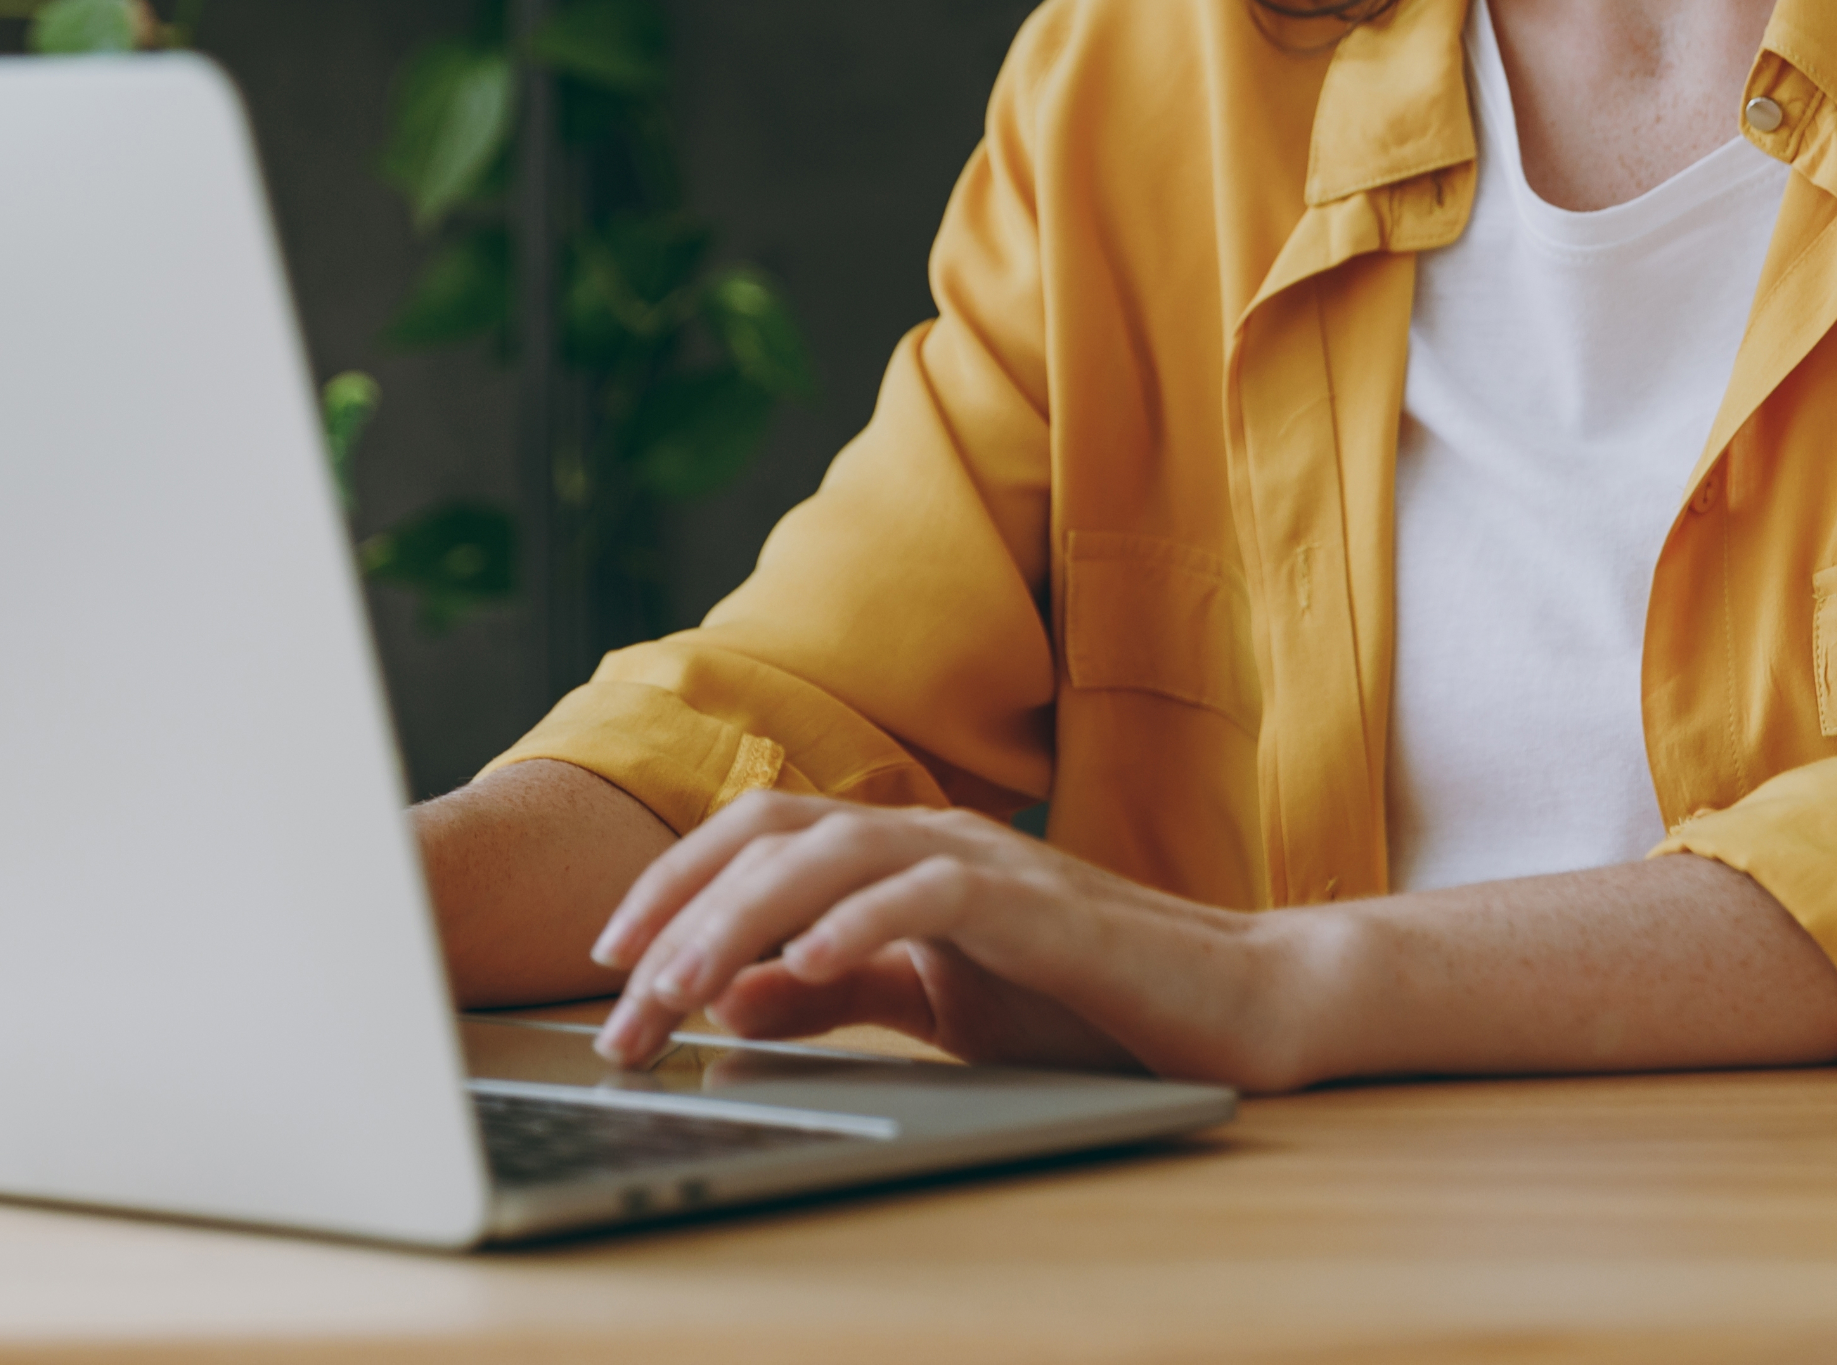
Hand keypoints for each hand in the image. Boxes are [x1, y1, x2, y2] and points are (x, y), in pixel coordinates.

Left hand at [587, 792, 1303, 1085]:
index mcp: (902, 851)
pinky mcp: (1039, 906)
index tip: (607, 967)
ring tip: (679, 987)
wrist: (1229, 1001)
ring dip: (742, 917)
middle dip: (679, 909)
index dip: (675, 886)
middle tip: (615, 998)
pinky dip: (862, 920)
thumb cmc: (1088, 999)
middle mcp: (933, 834)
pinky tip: (808, 963)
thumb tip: (738, 1002)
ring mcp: (988, 860)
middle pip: (776, 831)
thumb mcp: (938, 1004)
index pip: (762, 839)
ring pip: (836, 849)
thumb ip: (844, 994)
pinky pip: (932, 892)